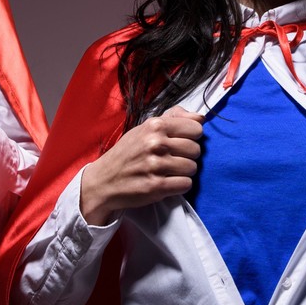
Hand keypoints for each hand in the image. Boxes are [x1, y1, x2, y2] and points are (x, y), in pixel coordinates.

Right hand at [80, 106, 203, 224]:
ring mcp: (156, 165)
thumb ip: (174, 118)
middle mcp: (156, 143)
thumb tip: (201, 118)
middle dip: (188, 156)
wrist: (104, 180)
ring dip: (184, 172)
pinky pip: (186, 184)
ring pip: (193, 168)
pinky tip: (168, 183)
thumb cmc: (128, 153)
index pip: (196, 129)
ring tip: (169, 172)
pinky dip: (180, 186)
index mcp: (155, 125)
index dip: (191, 138)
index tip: (179, 143)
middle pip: (196, 150)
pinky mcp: (156, 186)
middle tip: (173, 160)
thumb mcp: (146, 128)